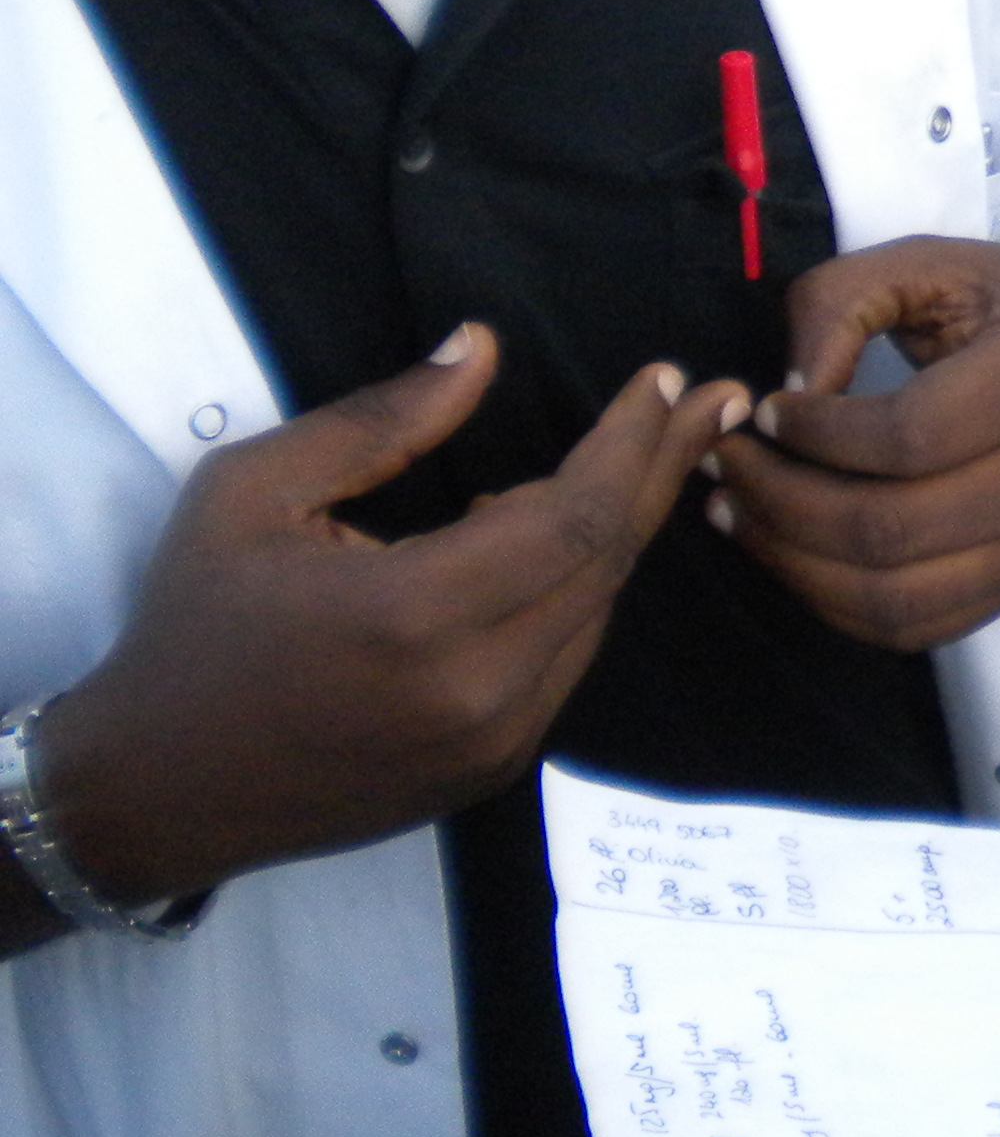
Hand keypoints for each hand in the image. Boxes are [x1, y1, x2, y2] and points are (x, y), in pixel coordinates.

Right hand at [44, 327, 738, 910]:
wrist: (149, 790)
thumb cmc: (193, 627)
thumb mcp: (255, 493)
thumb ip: (383, 419)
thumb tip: (480, 347)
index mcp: (416, 614)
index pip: (575, 513)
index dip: (631, 441)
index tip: (666, 378)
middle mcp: (476, 688)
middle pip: (607, 559)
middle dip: (663, 468)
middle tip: (713, 401)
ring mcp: (492, 741)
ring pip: (598, 612)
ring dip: (626, 528)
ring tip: (658, 450)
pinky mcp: (491, 771)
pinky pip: (568, 660)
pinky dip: (580, 591)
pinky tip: (571, 535)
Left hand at [705, 234, 999, 650]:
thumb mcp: (943, 262)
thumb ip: (845, 299)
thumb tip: (787, 396)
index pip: (905, 437)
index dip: (813, 434)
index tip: (766, 410)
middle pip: (889, 529)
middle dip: (781, 503)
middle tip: (727, 466)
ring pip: (895, 596)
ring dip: (794, 565)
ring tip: (741, 514)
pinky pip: (919, 628)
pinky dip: (839, 605)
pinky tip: (797, 557)